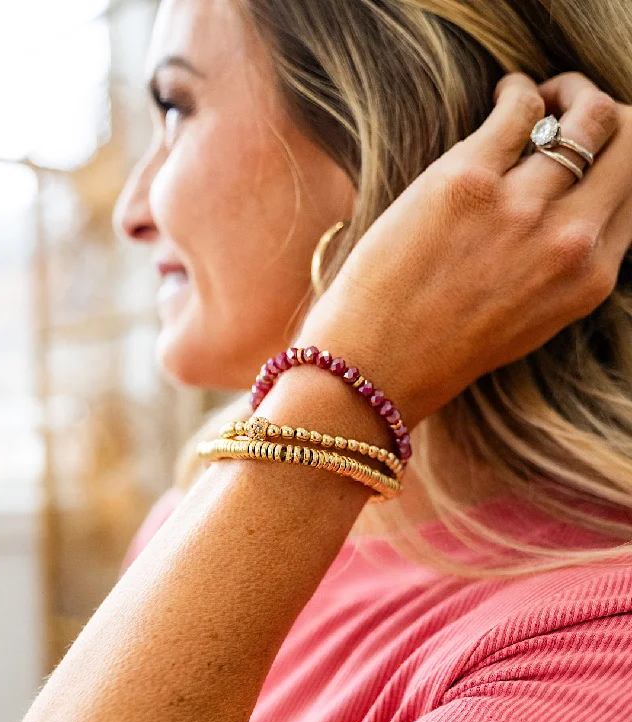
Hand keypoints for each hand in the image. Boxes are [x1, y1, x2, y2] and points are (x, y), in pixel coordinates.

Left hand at [299, 72, 631, 429]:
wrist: (378, 367)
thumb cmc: (441, 346)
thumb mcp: (530, 316)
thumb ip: (562, 264)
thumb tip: (570, 203)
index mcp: (590, 279)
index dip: (613, 160)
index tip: (583, 151)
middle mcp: (571, 241)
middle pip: (629, 140)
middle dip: (605, 115)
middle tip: (568, 111)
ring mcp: (523, 209)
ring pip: (587, 114)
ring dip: (567, 92)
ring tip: (536, 100)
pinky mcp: (470, 181)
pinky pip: (521, 106)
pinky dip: (518, 90)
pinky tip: (502, 96)